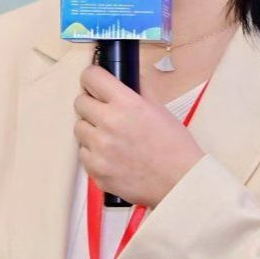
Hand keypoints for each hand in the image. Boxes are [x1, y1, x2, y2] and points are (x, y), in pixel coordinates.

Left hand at [74, 64, 205, 207]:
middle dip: (91, 104)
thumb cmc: (174, 147)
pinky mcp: (96, 169)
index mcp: (127, 104)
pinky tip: (112, 155)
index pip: (92, 77)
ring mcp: (100, 148)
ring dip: (91, 129)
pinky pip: (83, 153)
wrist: (179, 182)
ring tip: (111, 137)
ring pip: (79, 128)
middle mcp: (110, 123)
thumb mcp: (160, 109)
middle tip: (104, 112)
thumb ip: (139, 89)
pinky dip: (93, 153)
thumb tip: (125, 76)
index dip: (92, 78)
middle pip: (80, 102)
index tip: (94, 83)